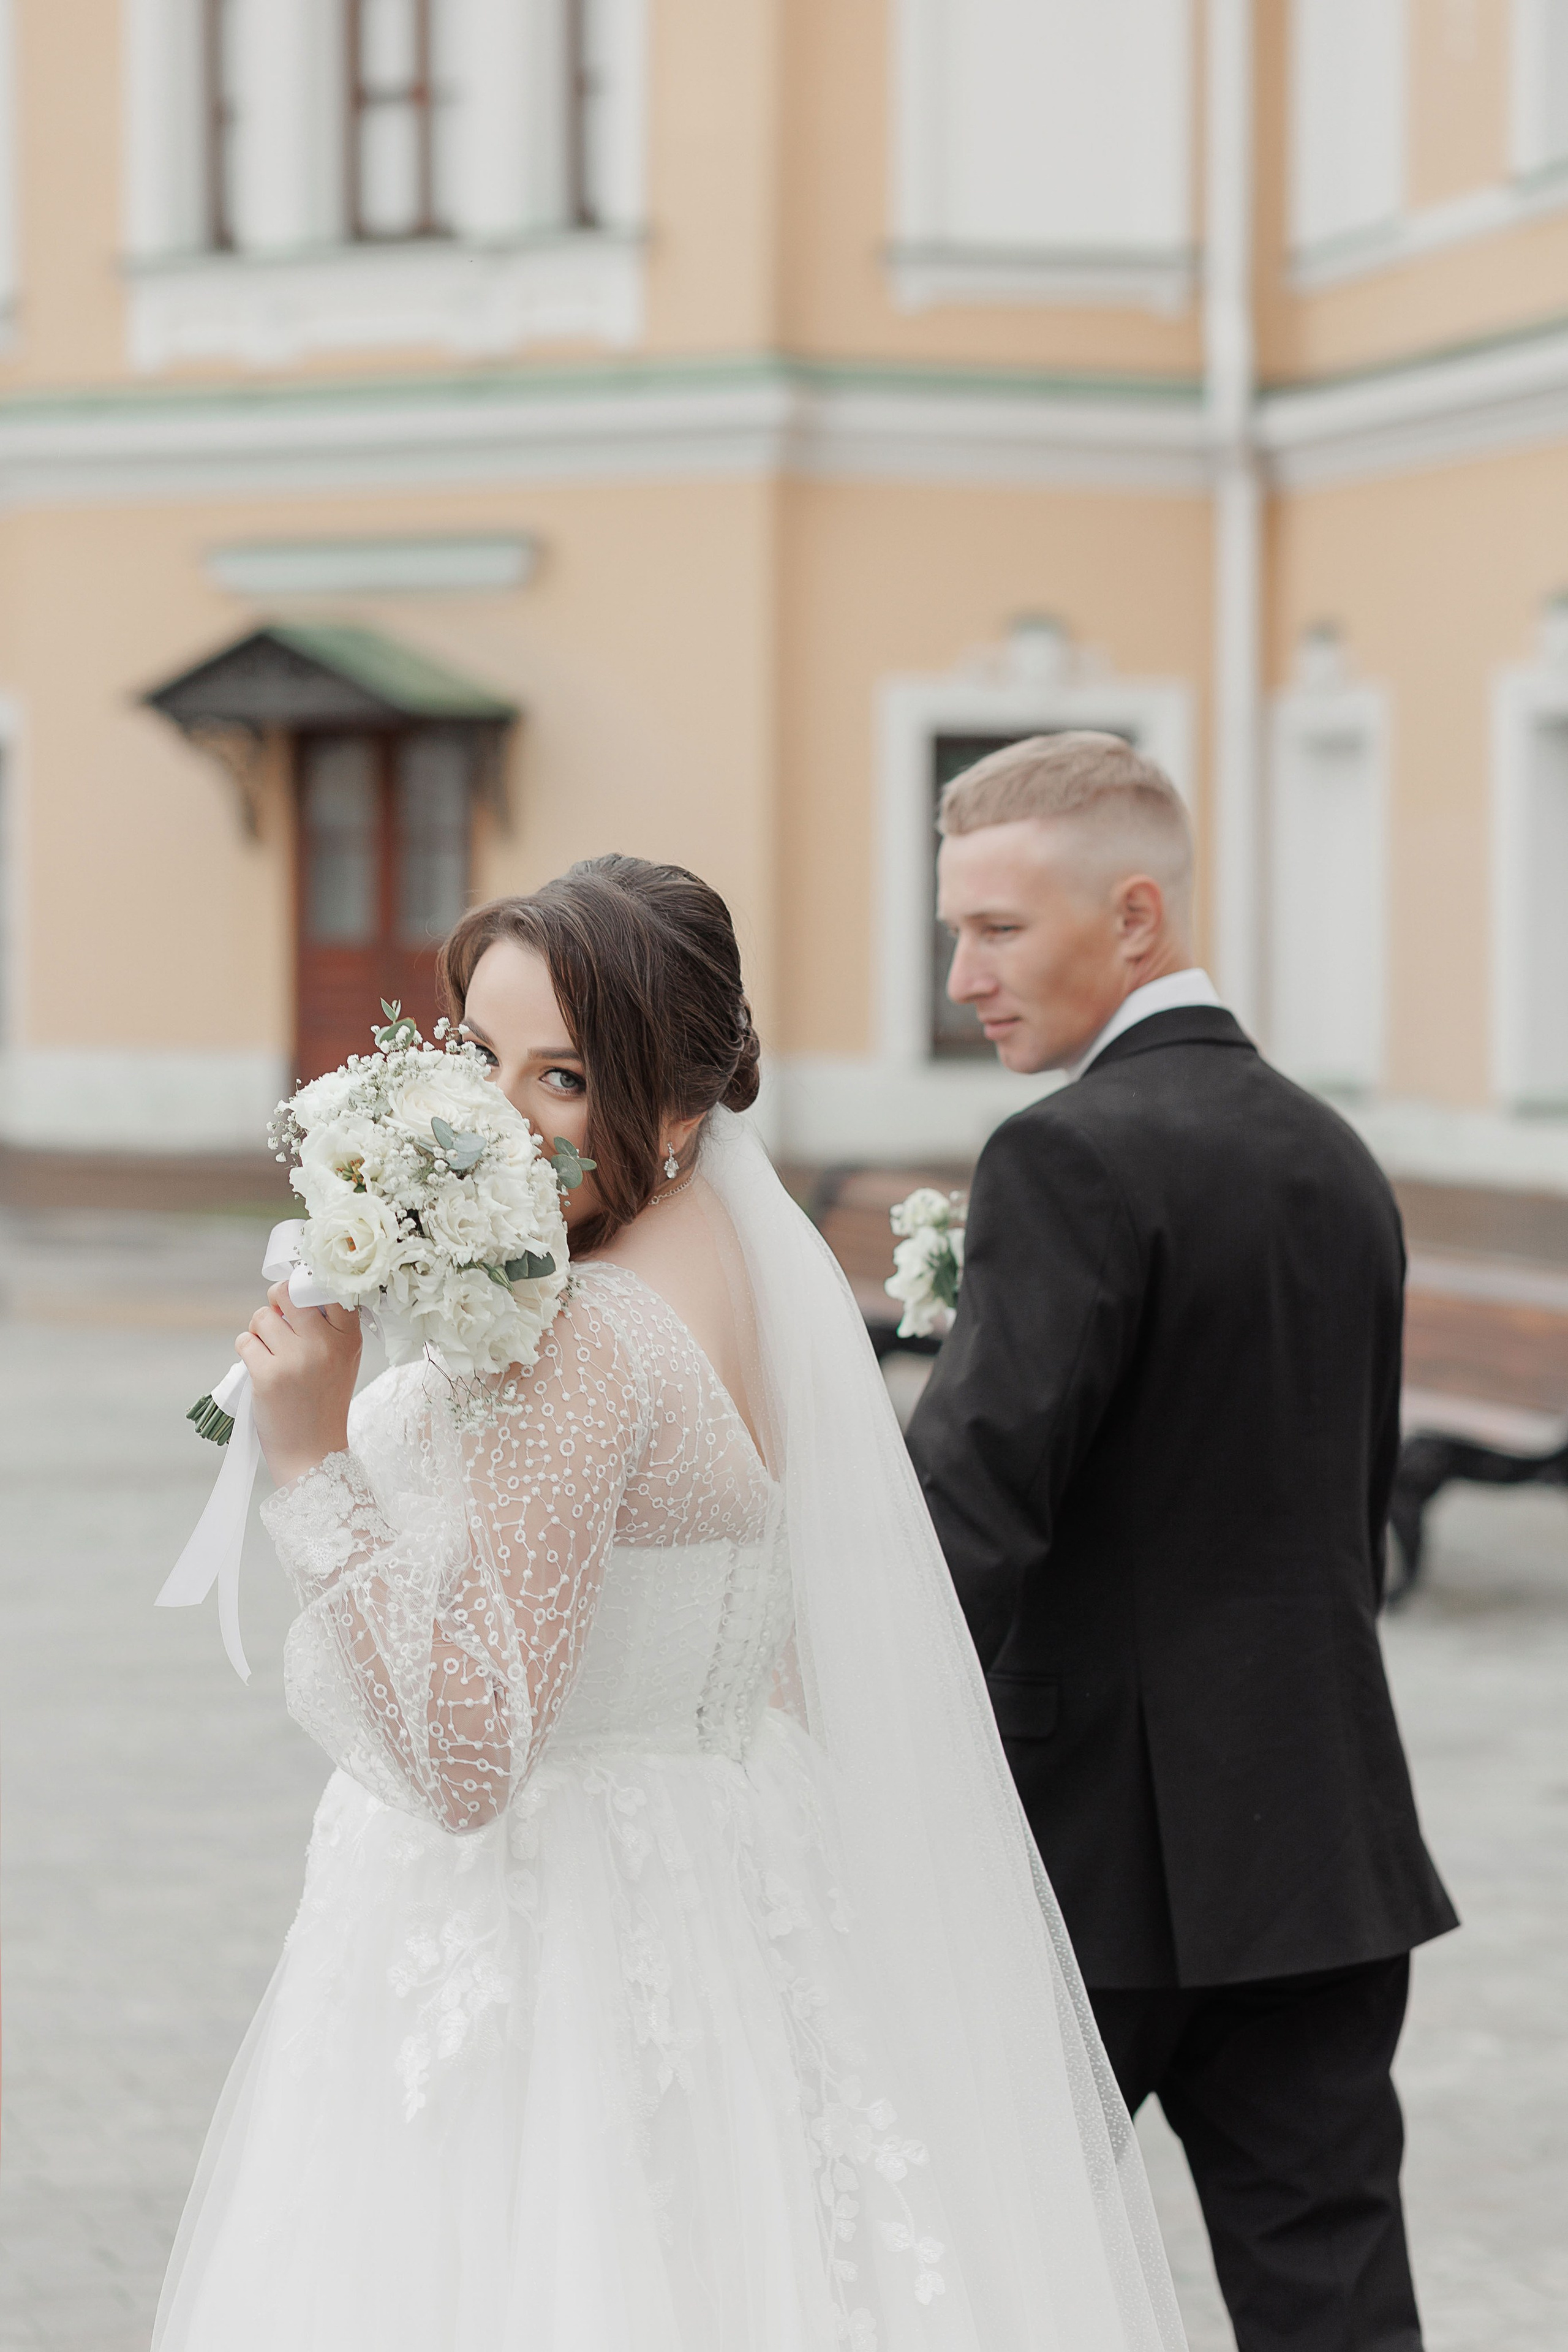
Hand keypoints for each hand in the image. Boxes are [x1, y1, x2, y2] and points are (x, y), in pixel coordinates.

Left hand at [236, 1280, 362, 1489]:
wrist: (314, 1453)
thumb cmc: (324, 1402)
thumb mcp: (343, 1360)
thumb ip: (328, 1327)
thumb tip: (291, 1290)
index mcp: (349, 1338)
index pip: (329, 1287)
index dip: (308, 1283)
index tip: (301, 1294)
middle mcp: (325, 1344)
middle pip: (286, 1293)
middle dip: (275, 1302)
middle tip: (278, 1320)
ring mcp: (296, 1360)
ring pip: (261, 1317)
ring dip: (259, 1331)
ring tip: (270, 1353)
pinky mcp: (268, 1376)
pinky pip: (245, 1341)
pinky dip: (247, 1351)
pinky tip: (260, 1369)